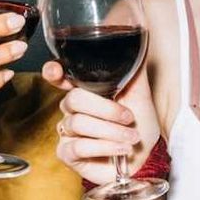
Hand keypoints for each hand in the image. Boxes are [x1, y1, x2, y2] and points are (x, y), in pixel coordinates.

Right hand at [42, 60, 160, 185]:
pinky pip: (78, 146)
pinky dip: (105, 147)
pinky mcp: (68, 153)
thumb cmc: (140, 126)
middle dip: (106, 110)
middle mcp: (72, 109)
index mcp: (85, 90)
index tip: (56, 71)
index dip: (53, 72)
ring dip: (112, 131)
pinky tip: (121, 149)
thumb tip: (139, 40)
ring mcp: (68, 131)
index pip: (60, 76)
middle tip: (128, 118)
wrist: (145, 159)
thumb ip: (134, 69)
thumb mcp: (141, 94)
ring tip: (131, 138)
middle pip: (74, 99)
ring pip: (79, 123)